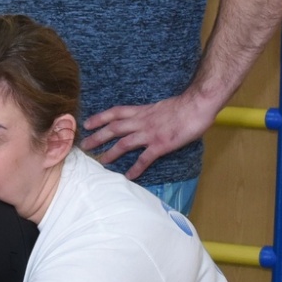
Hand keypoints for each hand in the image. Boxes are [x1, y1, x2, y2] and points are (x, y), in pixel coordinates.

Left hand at [81, 92, 212, 179]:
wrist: (198, 104)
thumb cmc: (184, 105)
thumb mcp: (161, 106)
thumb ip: (151, 114)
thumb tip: (147, 120)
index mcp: (143, 111)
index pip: (116, 112)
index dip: (100, 118)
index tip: (87, 123)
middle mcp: (142, 121)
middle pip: (114, 128)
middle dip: (98, 137)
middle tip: (84, 145)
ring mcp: (151, 133)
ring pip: (125, 143)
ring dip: (111, 153)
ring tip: (100, 162)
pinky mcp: (161, 144)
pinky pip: (145, 158)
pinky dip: (136, 168)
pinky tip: (129, 176)